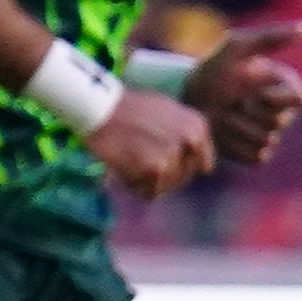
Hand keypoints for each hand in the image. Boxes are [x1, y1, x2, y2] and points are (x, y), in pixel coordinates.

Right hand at [84, 88, 215, 198]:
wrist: (98, 108)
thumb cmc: (128, 108)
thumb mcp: (168, 110)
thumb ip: (185, 132)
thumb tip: (200, 159)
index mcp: (197, 125)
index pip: (203, 163)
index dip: (182, 165)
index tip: (162, 160)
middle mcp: (192, 140)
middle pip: (185, 177)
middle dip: (166, 175)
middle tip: (141, 162)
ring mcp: (175, 154)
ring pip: (167, 187)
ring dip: (148, 181)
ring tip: (130, 162)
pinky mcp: (156, 168)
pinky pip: (150, 192)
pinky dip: (135, 187)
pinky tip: (123, 170)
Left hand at [185, 20, 301, 165]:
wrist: (187, 99)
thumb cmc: (213, 70)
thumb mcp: (235, 48)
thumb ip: (268, 37)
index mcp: (287, 88)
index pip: (297, 99)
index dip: (270, 96)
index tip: (247, 84)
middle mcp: (284, 114)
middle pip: (275, 123)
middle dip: (246, 111)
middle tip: (228, 100)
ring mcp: (271, 136)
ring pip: (262, 140)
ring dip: (235, 127)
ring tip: (222, 114)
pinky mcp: (256, 155)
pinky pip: (253, 156)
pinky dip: (233, 146)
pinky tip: (222, 132)